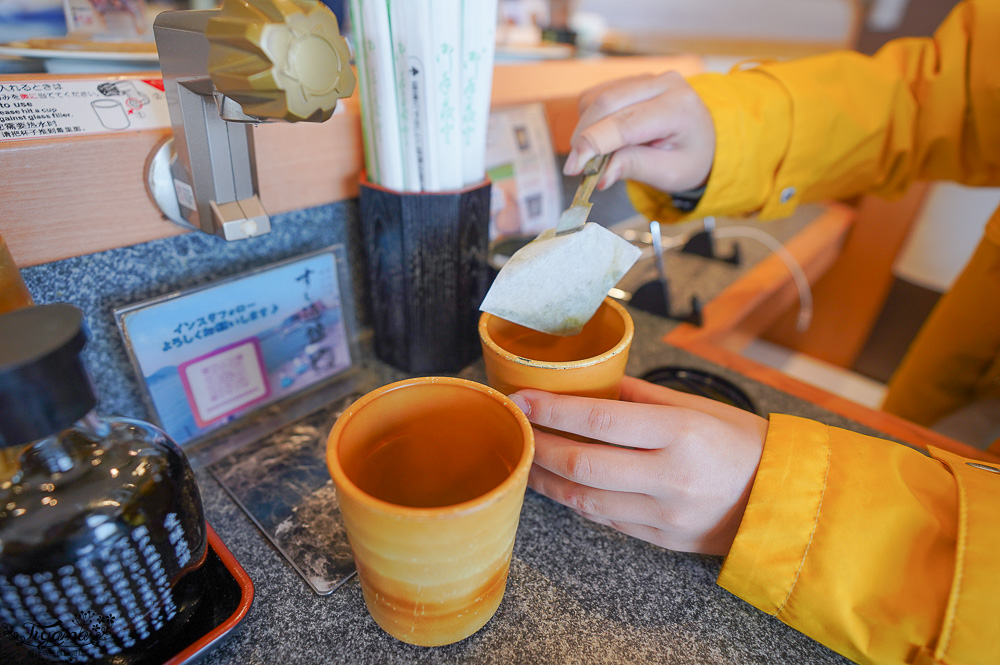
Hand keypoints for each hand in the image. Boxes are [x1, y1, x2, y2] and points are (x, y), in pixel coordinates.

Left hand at [508, 376, 766, 555]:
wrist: (784, 500)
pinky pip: (607, 520)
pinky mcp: (663, 540)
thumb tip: (593, 385)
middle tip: (518, 431)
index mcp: (681, 433)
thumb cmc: (743, 444)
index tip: (521, 401)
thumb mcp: (698, 406)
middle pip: (583, 465)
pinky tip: (561, 485)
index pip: (600, 420)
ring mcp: (665, 514)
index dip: (552, 411)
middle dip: (541, 448)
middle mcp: (670, 476)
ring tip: (527, 462)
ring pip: (587, 500)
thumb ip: (642, 397)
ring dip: (549, 481)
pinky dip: (578, 501)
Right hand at [564, 71, 715, 193]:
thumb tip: (600, 175)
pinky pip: (597, 95)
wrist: (703, 139)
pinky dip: (590, 118)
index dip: (594, 145)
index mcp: (680, 107)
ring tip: (594, 156)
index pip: (626, 123)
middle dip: (583, 137)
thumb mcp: (670, 173)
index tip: (573, 169)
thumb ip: (635, 168)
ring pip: (598, 98)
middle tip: (575, 167)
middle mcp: (665, 83)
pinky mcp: (632, 79)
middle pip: (607, 103)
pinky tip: (602, 137)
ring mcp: (647, 77)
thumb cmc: (688, 158)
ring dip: (585, 128)